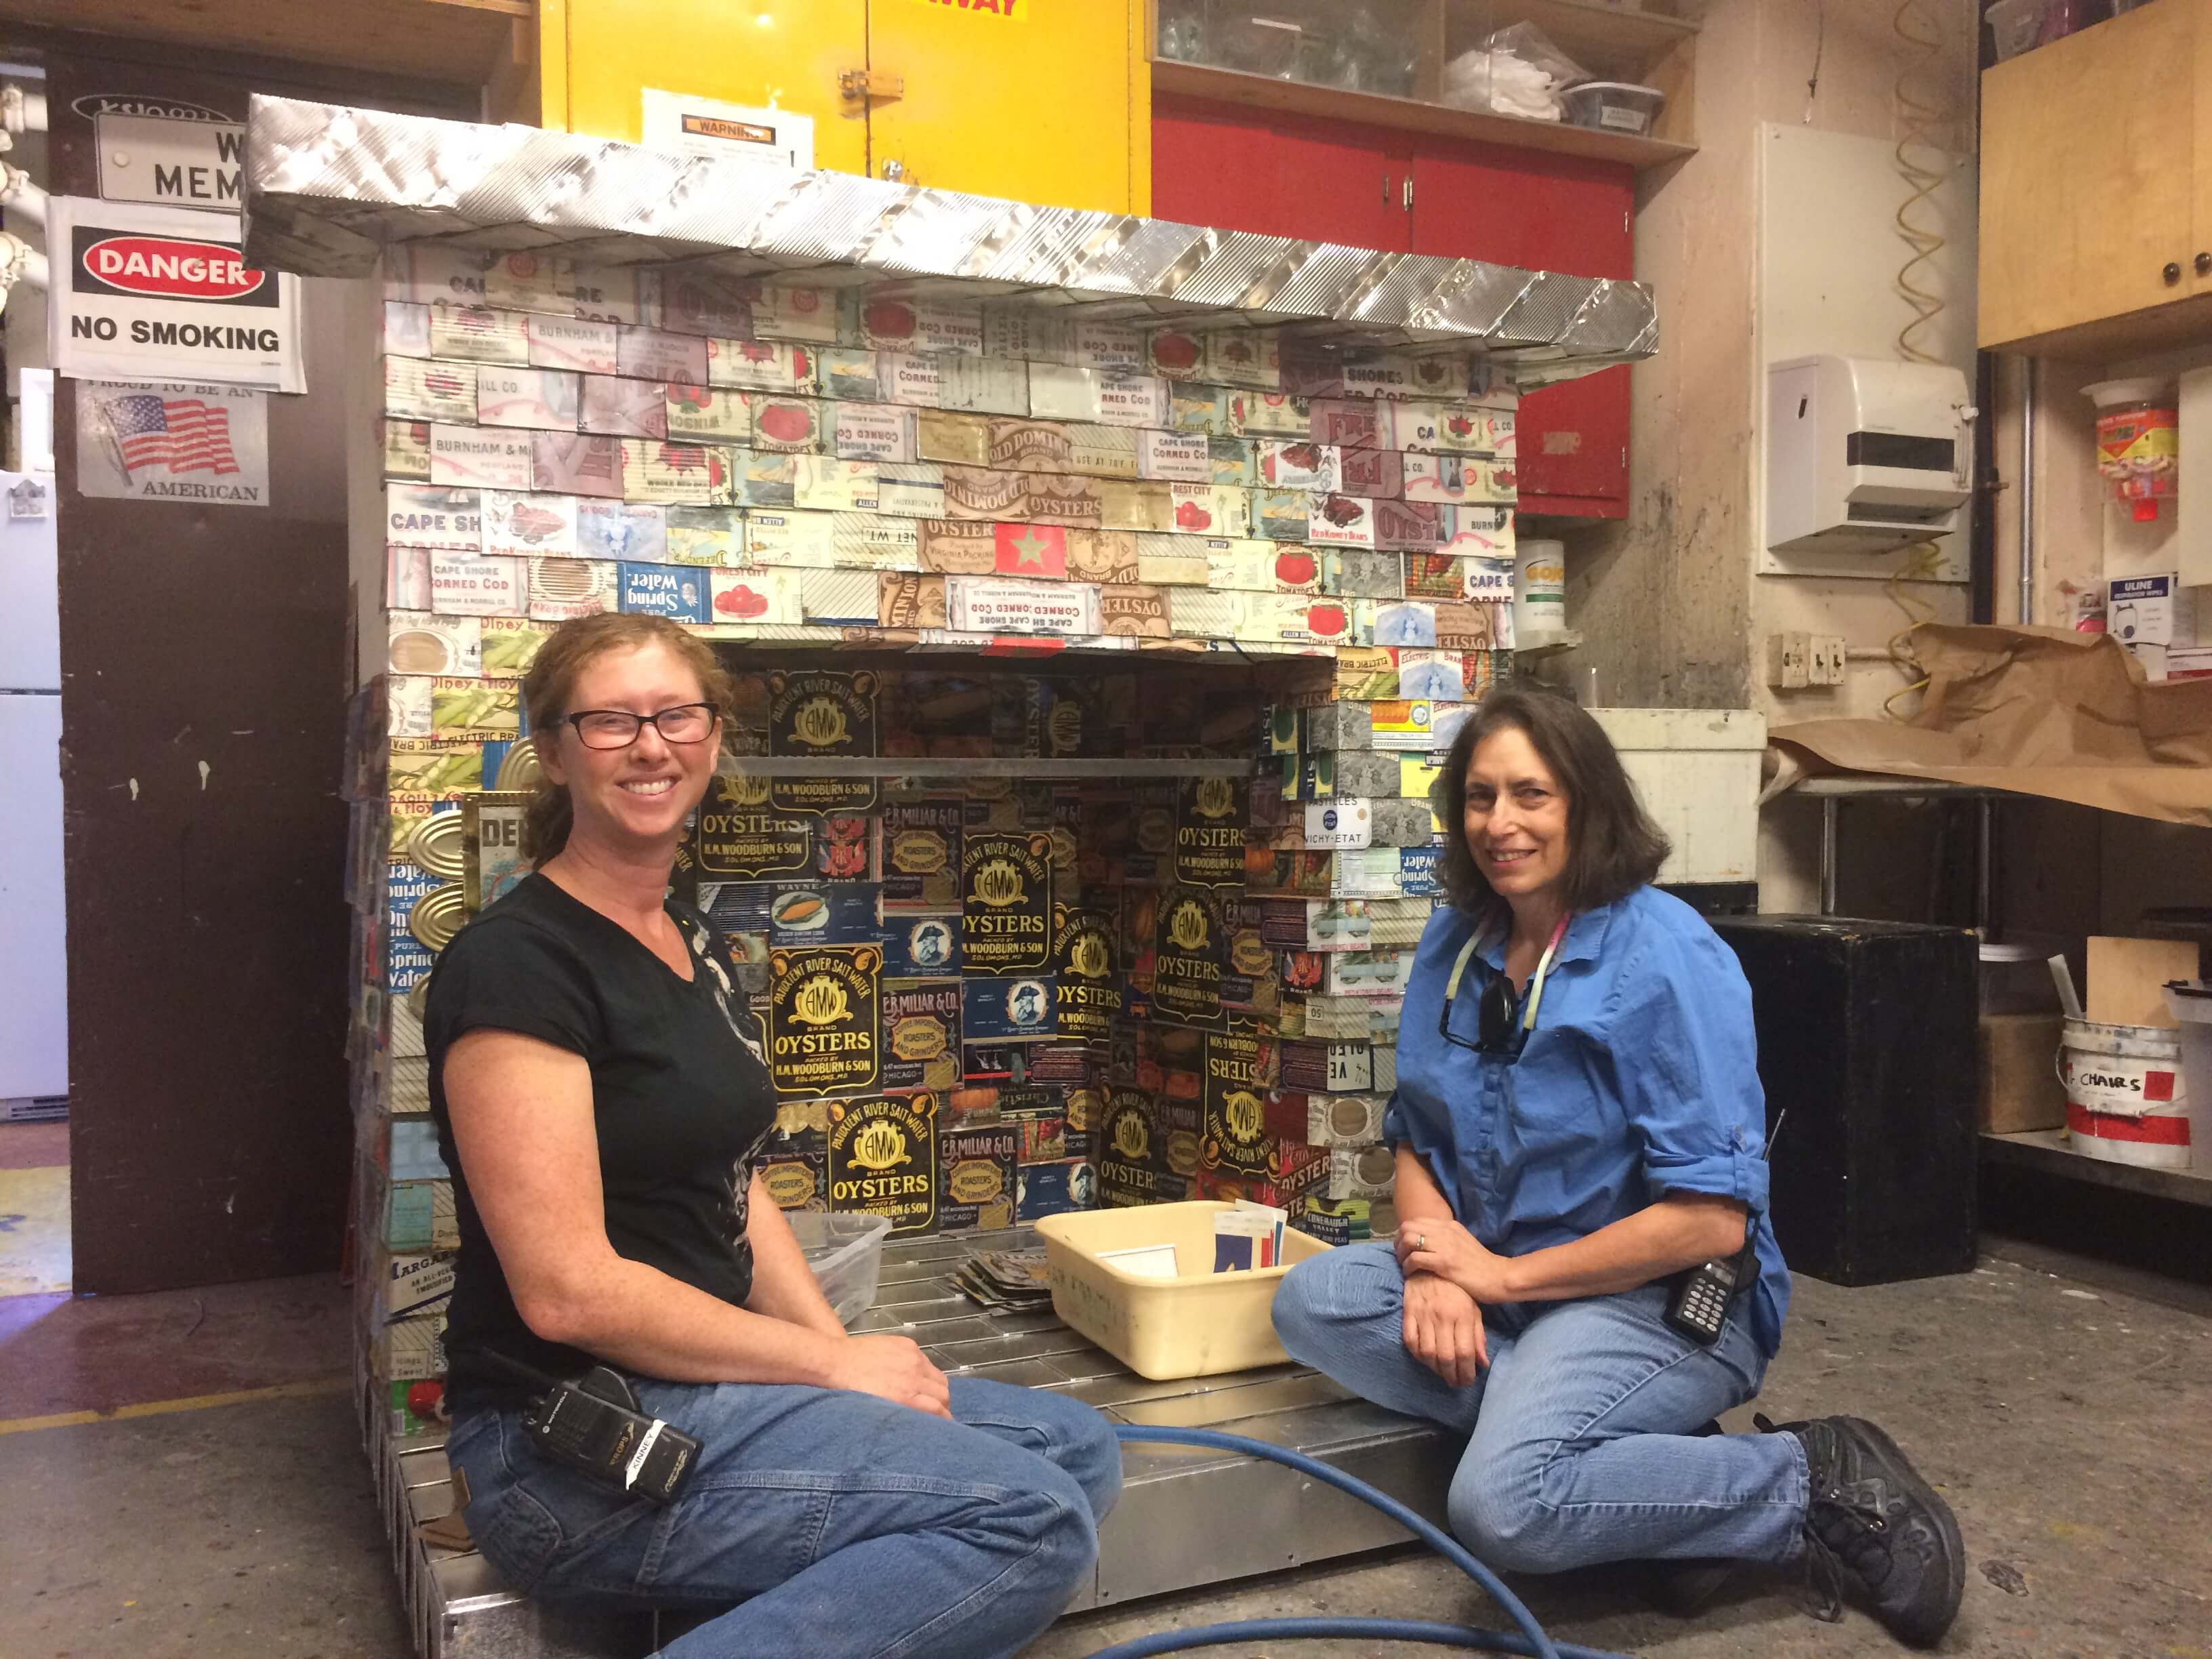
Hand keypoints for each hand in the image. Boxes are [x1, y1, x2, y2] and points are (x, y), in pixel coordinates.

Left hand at [826, 1334, 951, 1417]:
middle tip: (937, 1410)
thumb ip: (902, 1414)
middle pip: (944, 1392)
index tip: (944, 1425)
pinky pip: (926, 1360)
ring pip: (938, 1377)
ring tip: (928, 1394)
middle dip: (944, 1404)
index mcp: (907, 1396)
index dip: (945, 1418)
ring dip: (937, 1387)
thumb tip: (916, 1420)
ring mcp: (912, 1357)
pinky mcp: (907, 1344)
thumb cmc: (851, 1393)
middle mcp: (914, 1376)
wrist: (835, 1362)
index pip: (940, 1409)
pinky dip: (925, 1371)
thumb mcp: (878, 1412)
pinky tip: (914, 1375)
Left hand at [1396, 1217, 1511, 1305]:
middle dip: (1399, 1242)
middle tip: (1401, 1256)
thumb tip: (1429, 1241)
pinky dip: (1408, 1266)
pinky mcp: (1443, 1262)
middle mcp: (1445, 1231)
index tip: (1405, 1247)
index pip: (1416, 1220)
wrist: (1500, 1277)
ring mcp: (1444, 1245)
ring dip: (1401, 1254)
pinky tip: (1411, 1274)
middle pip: (1407, 1227)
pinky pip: (1415, 1259)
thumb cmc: (1482, 1265)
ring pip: (1408, 1239)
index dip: (1405, 1233)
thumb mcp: (1463, 1242)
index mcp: (1450, 1225)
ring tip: (1405, 1266)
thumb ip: (1447, 1239)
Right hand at [1402, 1272, 1486, 1388]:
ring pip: (1427, 1353)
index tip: (1468, 1381)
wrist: (1430, 1265)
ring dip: (1435, 1370)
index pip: (1465, 1352)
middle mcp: (1442, 1316)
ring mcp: (1423, 1314)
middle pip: (1446, 1356)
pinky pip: (1410, 1341)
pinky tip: (1426, 1360)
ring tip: (1443, 1374)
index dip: (1467, 1372)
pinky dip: (1418, 1355)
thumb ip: (1478, 1335)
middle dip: (1452, 1376)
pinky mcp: (1408, 1313)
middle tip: (1456, 1383)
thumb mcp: (1473, 1308)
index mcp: (1462, 1314)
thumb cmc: (1456, 1289)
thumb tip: (1482, 1363)